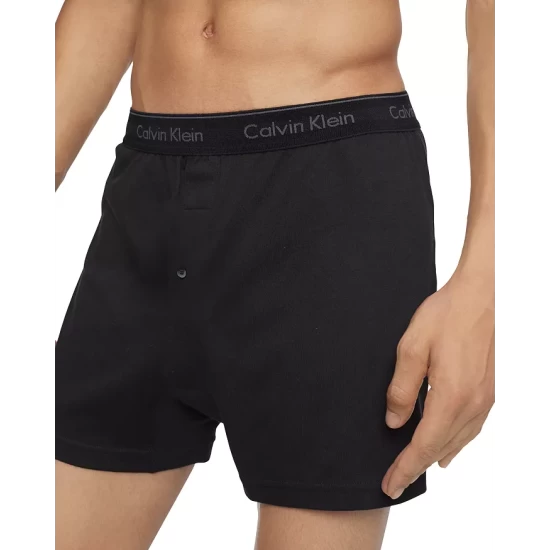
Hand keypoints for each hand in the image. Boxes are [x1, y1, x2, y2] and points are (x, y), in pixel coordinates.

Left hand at [382, 274, 494, 498]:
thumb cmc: (447, 316)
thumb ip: (401, 388)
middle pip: (441, 448)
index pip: (424, 445)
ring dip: (435, 457)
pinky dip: (454, 443)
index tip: (389, 485)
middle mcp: (472, 405)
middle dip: (416, 468)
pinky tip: (447, 446)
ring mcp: (485, 400)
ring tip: (416, 469)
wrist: (483, 296)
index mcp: (451, 397)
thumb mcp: (412, 347)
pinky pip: (470, 429)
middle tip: (395, 482)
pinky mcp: (489, 391)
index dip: (405, 468)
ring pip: (458, 441)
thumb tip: (394, 421)